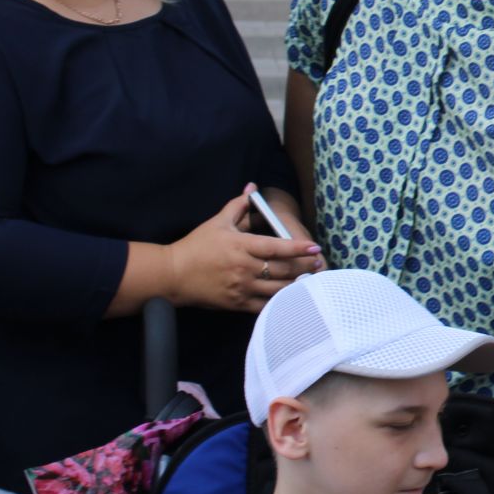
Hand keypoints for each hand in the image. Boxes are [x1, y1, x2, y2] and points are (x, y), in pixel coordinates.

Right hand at [164, 185, 323, 311]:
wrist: (173, 274)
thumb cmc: (197, 246)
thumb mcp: (217, 222)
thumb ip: (238, 206)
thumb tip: (252, 187)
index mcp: (242, 245)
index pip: (276, 247)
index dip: (298, 248)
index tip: (315, 248)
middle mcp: (244, 267)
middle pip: (283, 270)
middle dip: (305, 267)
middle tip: (320, 264)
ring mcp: (241, 288)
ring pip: (278, 289)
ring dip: (297, 285)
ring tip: (311, 280)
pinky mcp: (237, 304)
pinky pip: (265, 306)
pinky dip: (280, 302)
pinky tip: (291, 298)